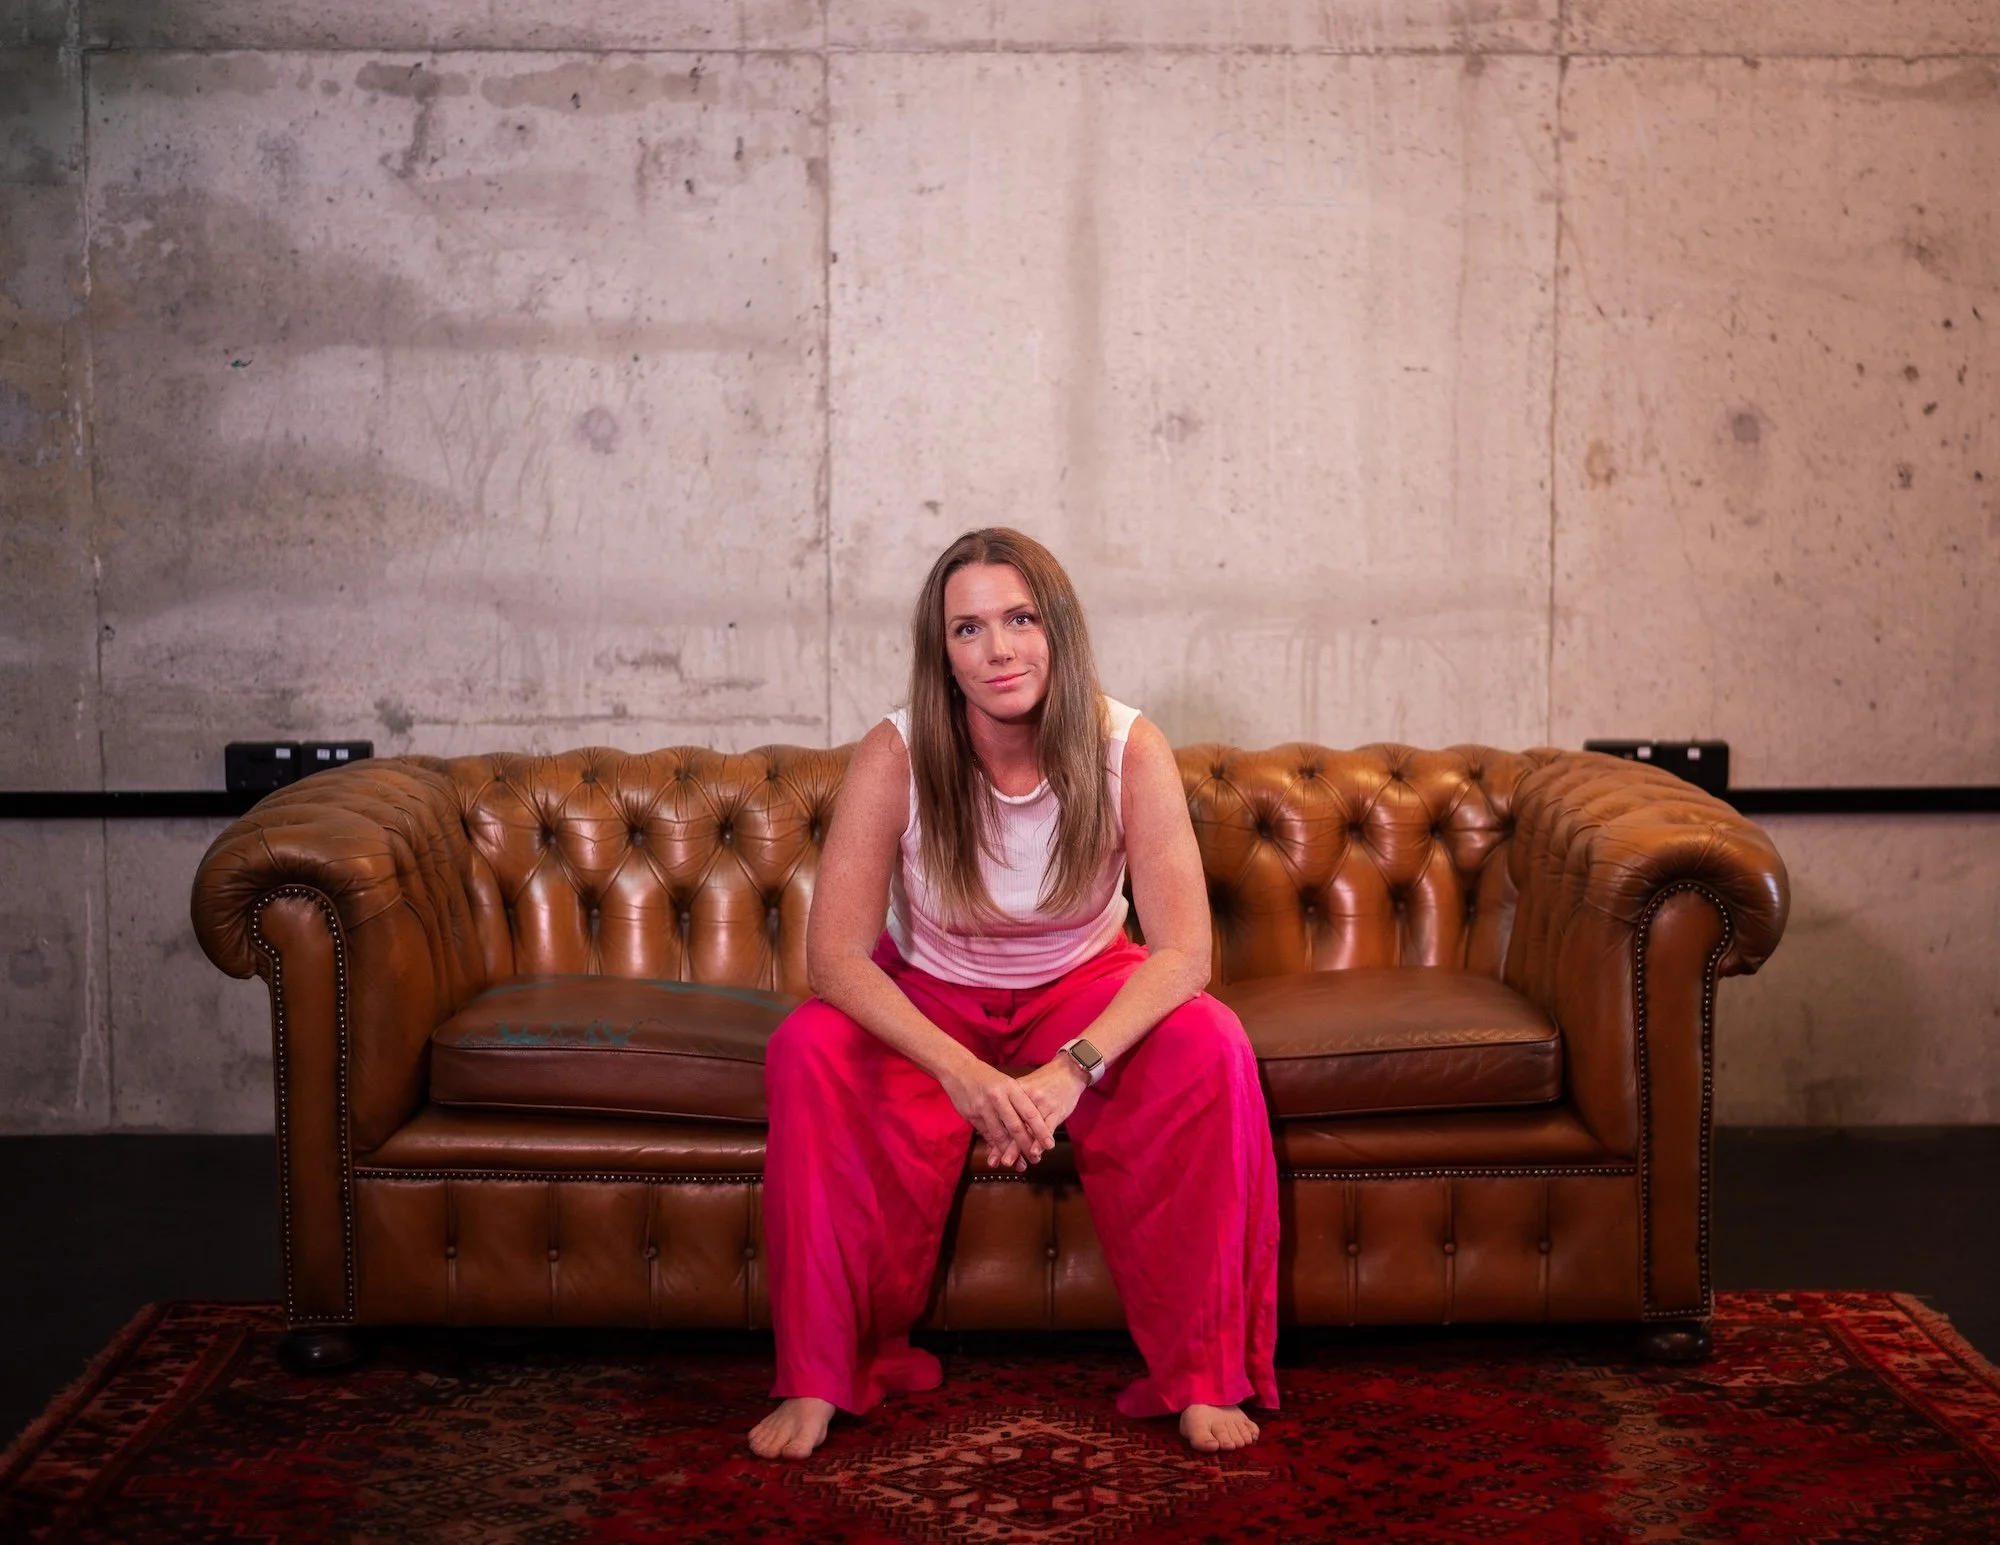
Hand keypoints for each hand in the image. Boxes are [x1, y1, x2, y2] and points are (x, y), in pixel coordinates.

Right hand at [938, 1055, 1057, 1173]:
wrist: (958, 1068)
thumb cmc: (987, 1076)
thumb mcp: (1006, 1082)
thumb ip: (1018, 1101)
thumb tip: (1034, 1124)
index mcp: (1010, 1088)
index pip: (1029, 1112)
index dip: (1040, 1130)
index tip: (1050, 1144)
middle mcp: (998, 1097)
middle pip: (1015, 1126)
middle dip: (1026, 1145)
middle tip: (1035, 1159)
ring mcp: (983, 1107)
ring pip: (999, 1134)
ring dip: (1009, 1151)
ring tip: (1017, 1162)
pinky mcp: (971, 1115)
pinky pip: (985, 1134)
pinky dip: (994, 1146)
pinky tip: (1000, 1154)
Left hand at [987, 1055, 1088, 1170]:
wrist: (1067, 1071)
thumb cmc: (1043, 1082)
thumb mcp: (1023, 1090)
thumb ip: (1011, 1107)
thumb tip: (995, 1129)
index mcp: (1013, 1092)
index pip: (1003, 1119)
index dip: (997, 1138)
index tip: (992, 1155)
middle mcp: (1025, 1098)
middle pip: (1014, 1125)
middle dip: (1008, 1147)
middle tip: (1003, 1163)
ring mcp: (1041, 1104)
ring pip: (1029, 1129)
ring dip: (1023, 1148)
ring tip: (1018, 1164)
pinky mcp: (1056, 1109)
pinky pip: (1047, 1126)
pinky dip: (1040, 1140)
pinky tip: (1036, 1151)